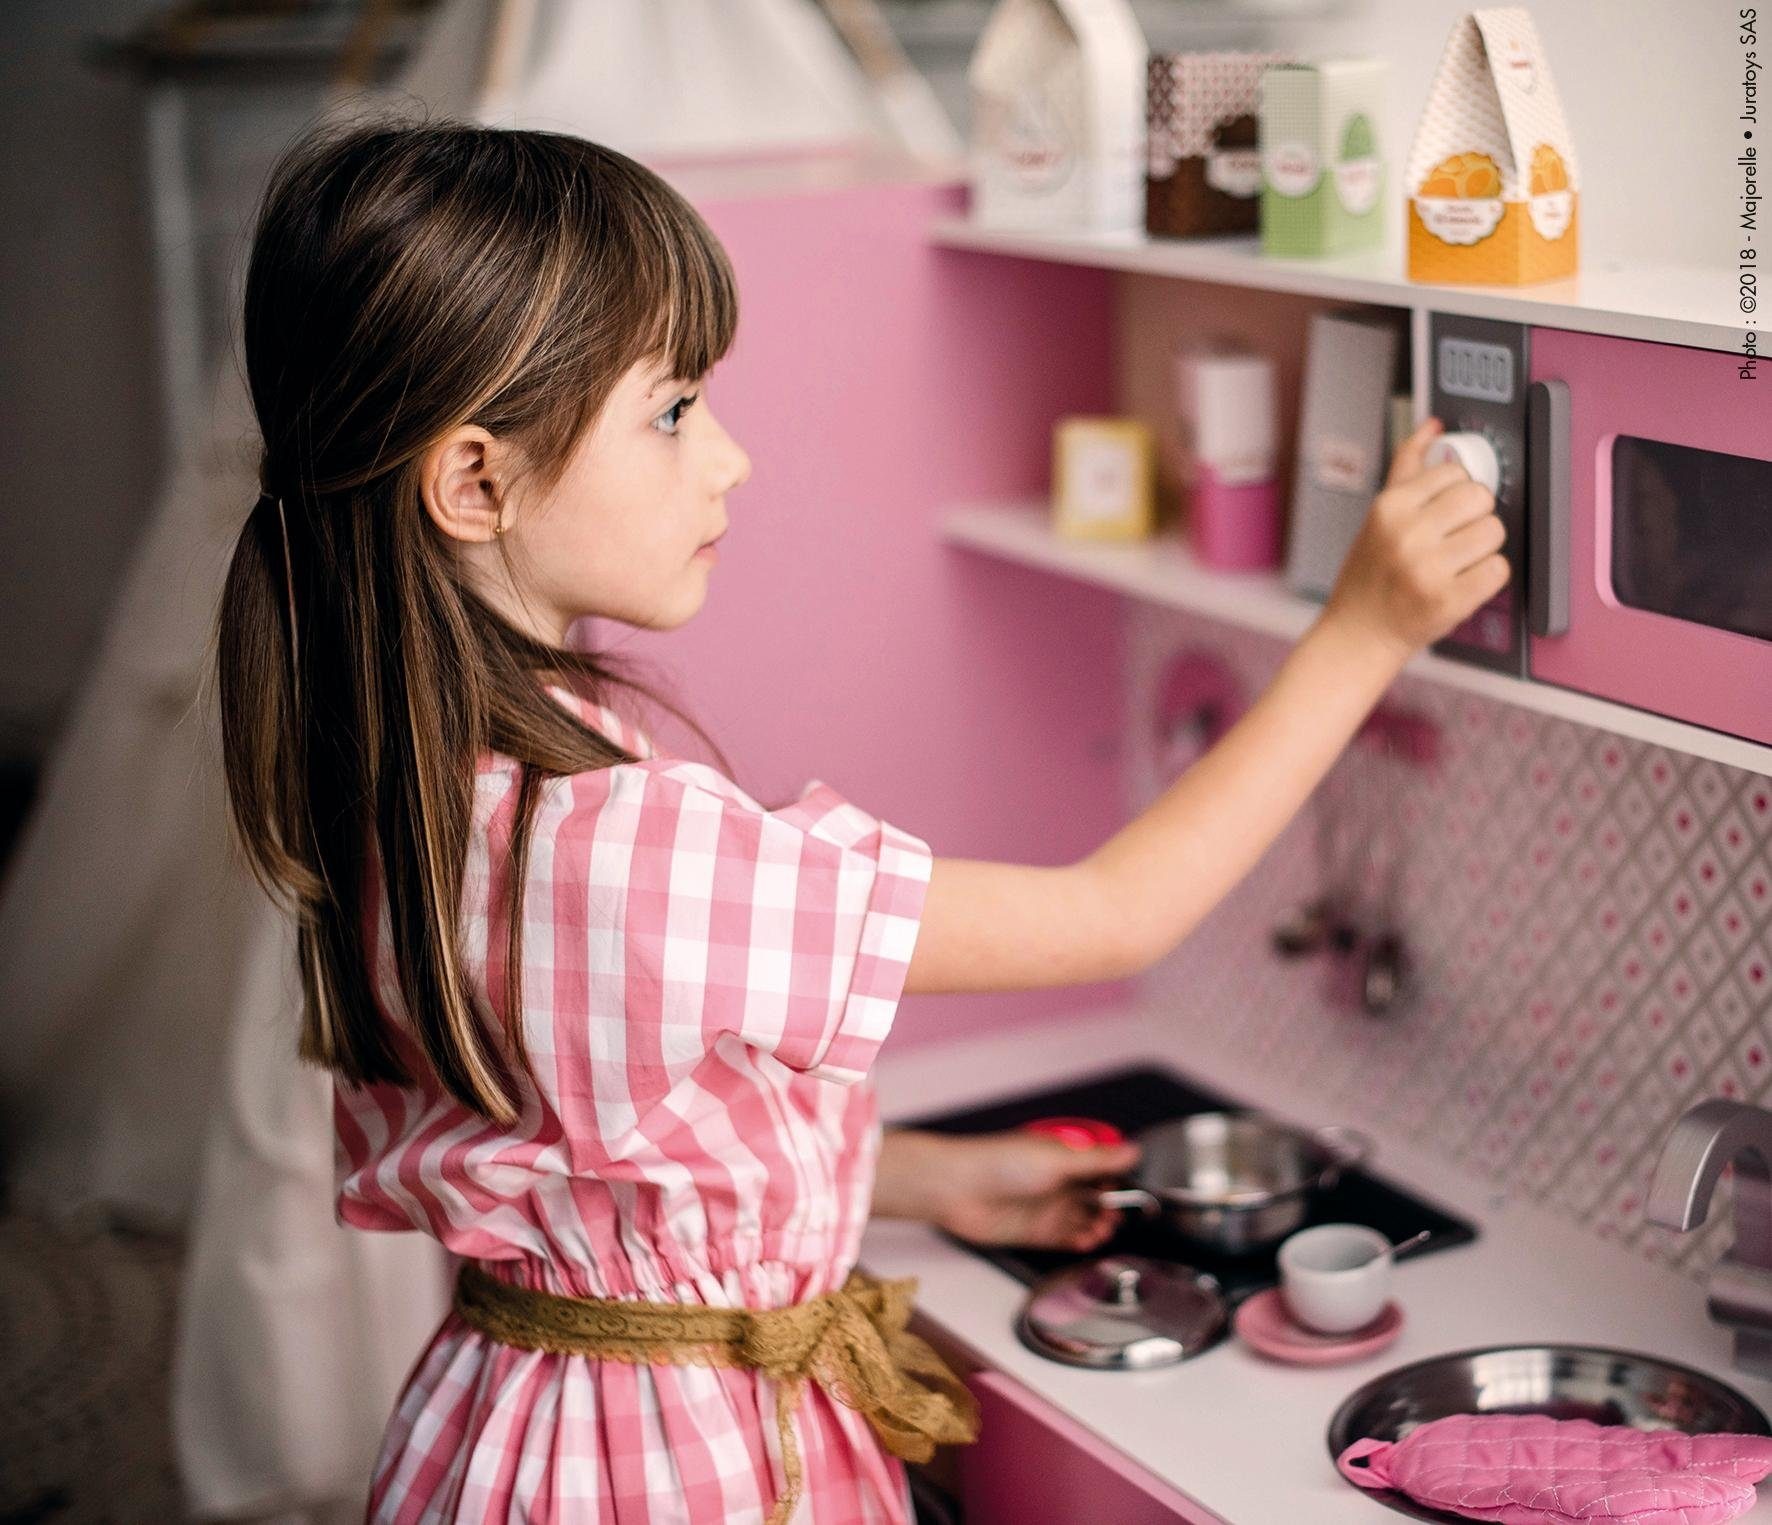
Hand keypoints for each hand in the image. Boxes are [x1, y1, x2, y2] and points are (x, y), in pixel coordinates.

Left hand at [878, 1130, 1140, 1252]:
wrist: (957, 1188)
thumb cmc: (999, 1163)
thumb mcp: (1058, 1158)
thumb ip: (1098, 1160)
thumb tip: (1133, 1150)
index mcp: (1062, 1156)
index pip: (1101, 1168)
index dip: (1119, 1180)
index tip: (1137, 1190)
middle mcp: (1056, 1182)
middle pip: (1095, 1197)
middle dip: (1112, 1206)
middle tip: (1120, 1213)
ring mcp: (1045, 1208)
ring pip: (1083, 1220)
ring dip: (1098, 1225)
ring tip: (1104, 1227)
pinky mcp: (1034, 1232)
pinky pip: (1064, 1239)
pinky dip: (1080, 1242)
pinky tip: (1089, 1241)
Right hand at [1320, 416, 1509, 663]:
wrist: (1357, 634)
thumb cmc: (1369, 576)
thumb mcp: (1379, 516)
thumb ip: (1407, 468)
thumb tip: (1432, 425)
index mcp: (1389, 507)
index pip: (1456, 474)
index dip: (1456, 494)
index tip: (1443, 515)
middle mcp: (1406, 535)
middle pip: (1480, 499)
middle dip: (1475, 518)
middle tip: (1453, 540)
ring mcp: (1428, 569)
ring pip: (1494, 532)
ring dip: (1483, 549)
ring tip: (1456, 564)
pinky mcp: (1449, 601)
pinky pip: (1499, 570)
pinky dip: (1487, 578)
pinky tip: (1462, 583)